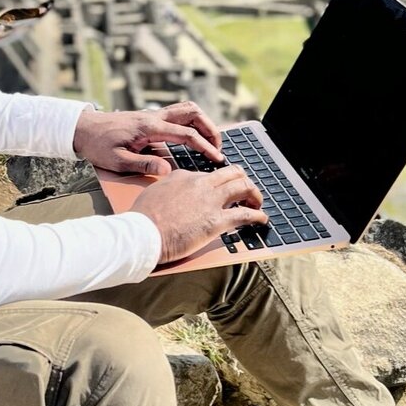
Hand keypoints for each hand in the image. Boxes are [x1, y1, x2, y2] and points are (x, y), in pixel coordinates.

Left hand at [72, 101, 223, 175]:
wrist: (83, 129)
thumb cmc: (98, 145)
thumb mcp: (117, 161)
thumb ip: (143, 164)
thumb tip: (166, 170)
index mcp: (150, 128)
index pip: (187, 134)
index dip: (205, 147)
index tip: (217, 159)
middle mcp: (155, 116)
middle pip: (193, 113)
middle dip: (211, 129)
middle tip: (218, 149)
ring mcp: (154, 115)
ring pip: (187, 109)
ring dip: (203, 123)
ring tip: (210, 143)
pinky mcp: (151, 117)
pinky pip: (179, 114)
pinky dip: (192, 122)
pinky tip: (193, 137)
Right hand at [132, 165, 267, 264]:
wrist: (143, 232)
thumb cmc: (144, 216)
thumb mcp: (156, 190)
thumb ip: (170, 185)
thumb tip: (176, 186)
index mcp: (186, 176)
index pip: (211, 173)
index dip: (222, 181)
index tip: (224, 189)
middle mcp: (202, 184)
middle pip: (233, 173)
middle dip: (244, 181)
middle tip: (247, 191)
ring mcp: (210, 202)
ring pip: (244, 188)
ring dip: (255, 194)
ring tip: (257, 203)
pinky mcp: (216, 221)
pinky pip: (245, 215)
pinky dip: (258, 216)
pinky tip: (262, 219)